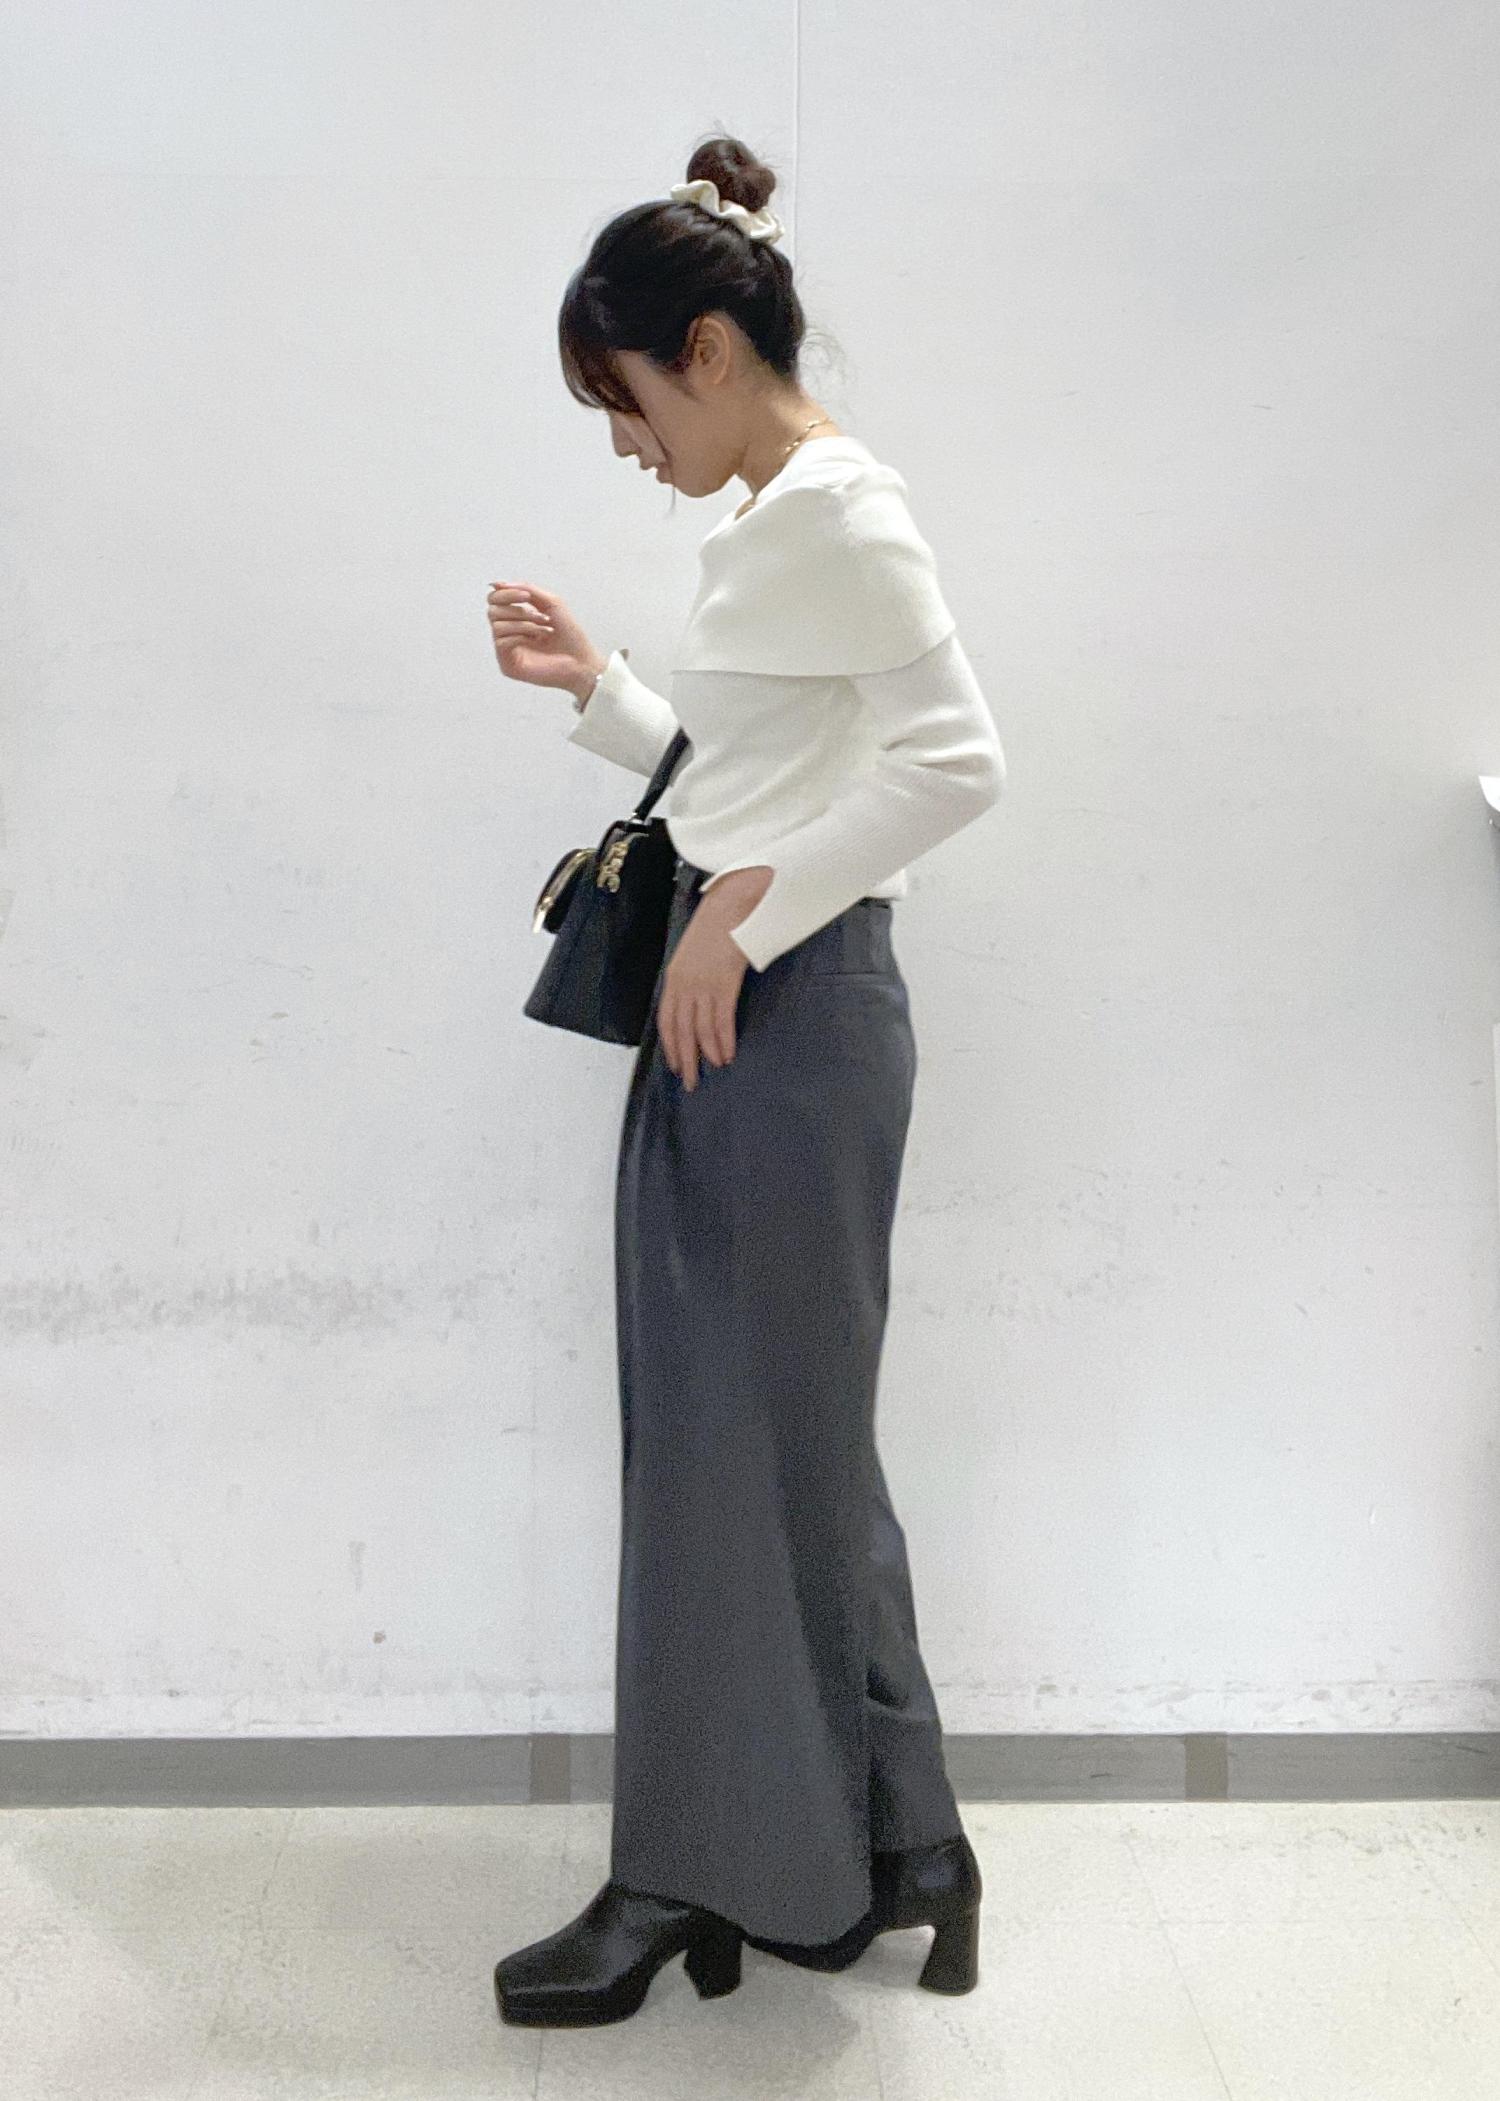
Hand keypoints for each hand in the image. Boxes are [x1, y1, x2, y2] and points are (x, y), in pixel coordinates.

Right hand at [486, 579, 603, 699]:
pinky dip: (519, 636)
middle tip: (539, 616)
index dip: (506, 593)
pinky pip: (501, 642)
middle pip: (492, 610)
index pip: (495, 600)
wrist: (581, 660)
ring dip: (523, 624)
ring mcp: (507, 649)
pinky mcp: (508, 665)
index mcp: (516, 617)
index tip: (526, 596)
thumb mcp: (550, 602)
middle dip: (517, 610)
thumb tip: (497, 584)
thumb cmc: (570, 635)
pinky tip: (536, 641)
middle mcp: (509, 632)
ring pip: (497, 625)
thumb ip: (526, 589)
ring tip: (543, 629)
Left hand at [659, 867, 773, 1090]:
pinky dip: (723, 1041)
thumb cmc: (718, 926)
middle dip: (685, 1059)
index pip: (666, 1021)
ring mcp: (704, 985)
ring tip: (713, 1069)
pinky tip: (726, 1054)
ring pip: (701, 1030)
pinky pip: (721, 1021)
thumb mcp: (694, 954)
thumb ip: (691, 978)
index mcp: (674, 978)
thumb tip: (696, 1004)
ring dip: (707, 1053)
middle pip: (681, 1031)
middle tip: (690, 1081)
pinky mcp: (724, 983)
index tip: (676, 1064)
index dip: (670, 1046)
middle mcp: (685, 984)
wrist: (733, 904)